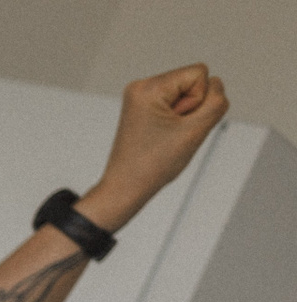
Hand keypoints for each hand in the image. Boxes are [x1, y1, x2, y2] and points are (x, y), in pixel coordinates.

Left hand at [83, 64, 228, 229]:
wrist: (125, 187)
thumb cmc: (152, 165)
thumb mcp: (196, 131)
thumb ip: (216, 102)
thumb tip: (216, 84)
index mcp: (148, 88)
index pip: (199, 73)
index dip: (199, 100)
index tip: (178, 123)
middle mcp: (140, 87)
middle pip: (192, 81)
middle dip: (191, 108)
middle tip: (171, 132)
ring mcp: (139, 97)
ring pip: (185, 93)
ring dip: (184, 116)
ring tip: (166, 136)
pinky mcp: (142, 108)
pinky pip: (175, 104)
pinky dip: (176, 120)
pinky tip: (163, 136)